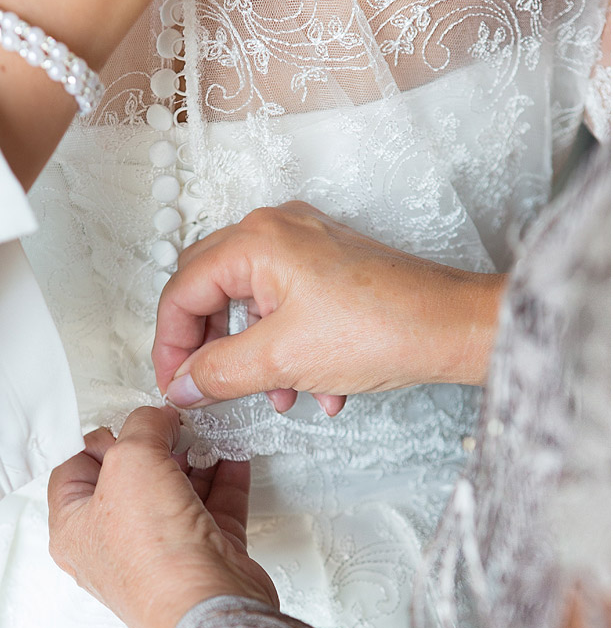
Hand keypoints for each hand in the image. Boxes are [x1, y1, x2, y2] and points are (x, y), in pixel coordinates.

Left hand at [47, 406, 277, 627]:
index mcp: (75, 530)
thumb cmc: (155, 557)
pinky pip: (212, 508)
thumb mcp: (132, 462)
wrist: (211, 608)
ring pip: (174, 492)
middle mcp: (114, 545)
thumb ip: (142, 427)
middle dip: (154, 446)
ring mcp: (161, 551)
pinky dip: (223, 480)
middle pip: (130, 479)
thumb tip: (156, 418)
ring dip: (192, 460)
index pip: (73, 470)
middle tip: (172, 424)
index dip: (99, 440)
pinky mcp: (204, 556)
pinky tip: (232, 455)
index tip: (127, 421)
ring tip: (206, 432)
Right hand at [153, 201, 503, 413]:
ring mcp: (307, 243)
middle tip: (206, 387)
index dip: (171, 344)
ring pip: (252, 302)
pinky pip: (288, 304)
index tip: (175, 384)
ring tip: (277, 398)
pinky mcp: (331, 265)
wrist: (456, 328)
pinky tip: (318, 389)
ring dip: (255, 355)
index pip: (183, 290)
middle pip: (211, 290)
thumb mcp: (282, 360)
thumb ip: (218, 372)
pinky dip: (288, 346)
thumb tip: (182, 385)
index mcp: (256, 240)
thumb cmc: (383, 328)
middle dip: (210, 347)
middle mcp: (278, 229)